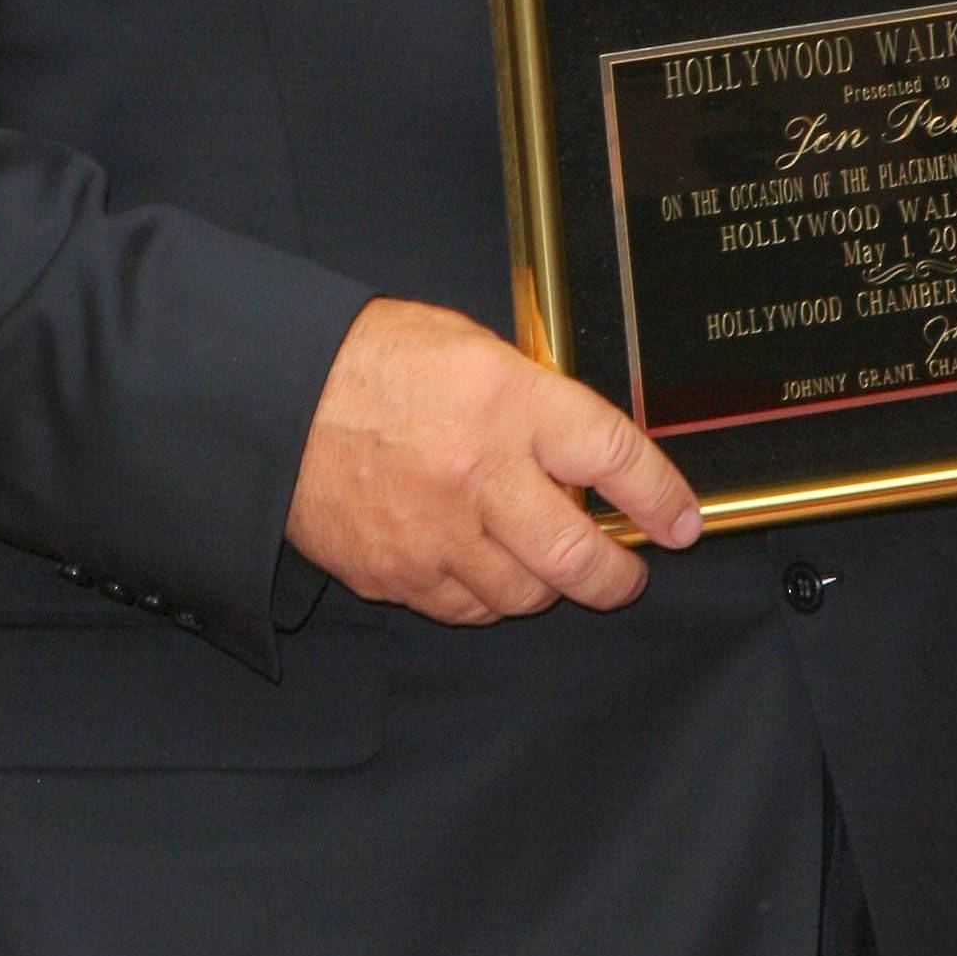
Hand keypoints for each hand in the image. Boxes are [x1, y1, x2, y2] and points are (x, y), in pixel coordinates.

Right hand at [286, 297, 699, 625]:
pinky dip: (486, 596)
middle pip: (579, 555)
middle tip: (627, 573)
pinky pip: (466, 607)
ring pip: (526, 593)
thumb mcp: (470, 347)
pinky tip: (483, 568)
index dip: (660, 495)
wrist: (275, 398)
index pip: (613, 456)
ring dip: (547, 584)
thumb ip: (531, 400)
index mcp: (507, 401)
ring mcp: (438, 533)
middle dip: (617, 576)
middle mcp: (481, 473)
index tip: (681, 521)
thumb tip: (583, 453)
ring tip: (545, 562)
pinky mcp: (399, 574)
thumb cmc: (369, 358)